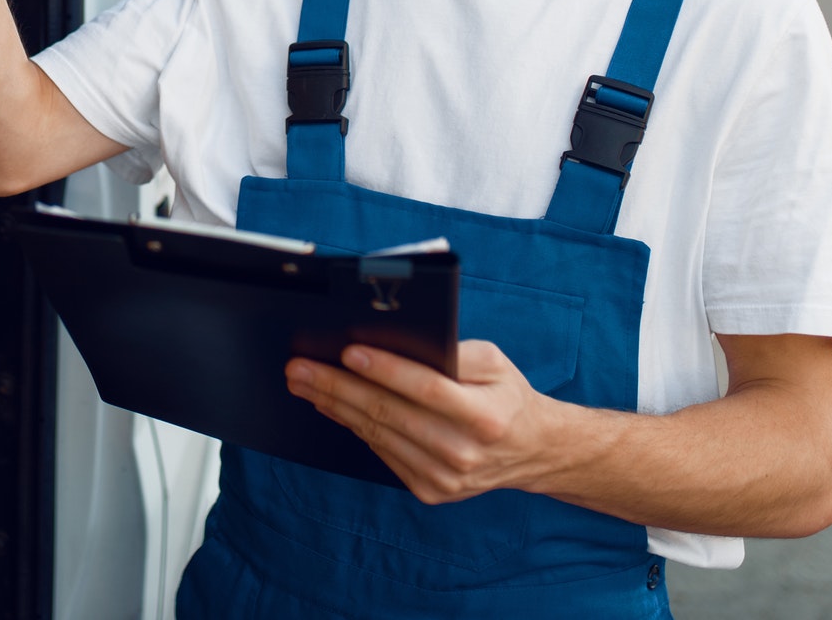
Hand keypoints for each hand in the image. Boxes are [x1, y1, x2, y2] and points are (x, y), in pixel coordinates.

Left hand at [285, 341, 562, 503]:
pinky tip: (331, 406)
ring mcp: (445, 478)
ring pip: (378, 435)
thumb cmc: (505, 396)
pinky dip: (353, 427)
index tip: (347, 351)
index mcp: (484, 416)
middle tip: (299, 367)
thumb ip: (454, 352)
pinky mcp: (430, 491)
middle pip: (390, 414)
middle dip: (337, 386)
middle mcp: (463, 452)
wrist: (531, 452)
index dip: (385, 369)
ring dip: (334, 406)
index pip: (426, 389)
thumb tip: (399, 341)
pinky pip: (382, 453)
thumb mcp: (494, 363)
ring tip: (304, 383)